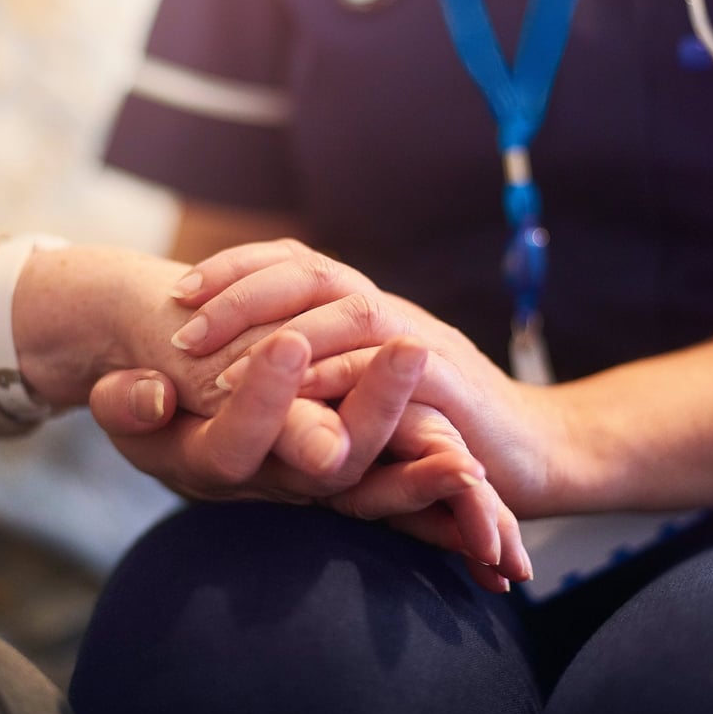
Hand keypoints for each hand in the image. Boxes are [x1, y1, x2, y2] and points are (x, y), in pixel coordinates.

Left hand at [168, 239, 565, 520]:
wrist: (532, 450)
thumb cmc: (438, 426)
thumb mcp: (367, 391)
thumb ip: (319, 372)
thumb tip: (237, 366)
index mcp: (364, 307)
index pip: (295, 262)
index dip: (236, 269)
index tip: (180, 293)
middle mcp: (390, 311)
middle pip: (311, 271)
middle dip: (240, 293)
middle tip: (181, 330)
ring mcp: (420, 340)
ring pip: (347, 308)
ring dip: (280, 335)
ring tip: (218, 373)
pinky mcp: (449, 382)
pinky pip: (389, 364)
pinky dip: (339, 374)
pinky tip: (294, 395)